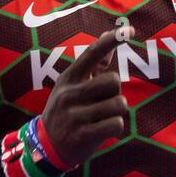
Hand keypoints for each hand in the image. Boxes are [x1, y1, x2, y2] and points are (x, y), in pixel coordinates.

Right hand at [40, 25, 133, 168]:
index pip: (92, 53)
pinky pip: (116, 124)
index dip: (112, 40)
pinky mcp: (82, 135)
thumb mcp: (72, 86)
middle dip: (115, 93)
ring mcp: (75, 115)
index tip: (130, 30)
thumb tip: (109, 35)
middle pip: (114, 81)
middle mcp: (70, 93)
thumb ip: (93, 65)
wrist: (45, 146)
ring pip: (119, 104)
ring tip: (104, 118)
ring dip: (118, 112)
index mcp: (69, 78)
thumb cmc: (67, 112)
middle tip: (103, 103)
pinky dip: (116, 127)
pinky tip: (105, 130)